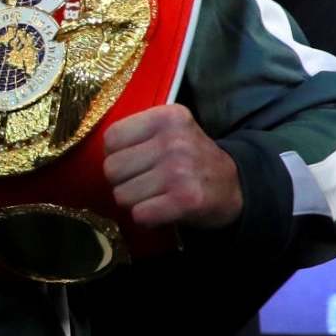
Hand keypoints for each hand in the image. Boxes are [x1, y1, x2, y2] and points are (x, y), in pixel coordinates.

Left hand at [102, 104, 242, 230]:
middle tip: (146, 183)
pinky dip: (147, 219)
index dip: (117, 155)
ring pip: (122, 195)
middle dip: (123, 182)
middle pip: (112, 169)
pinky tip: (163, 210)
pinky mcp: (186, 199)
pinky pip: (140, 215)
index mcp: (167, 116)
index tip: (137, 161)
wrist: (236, 186)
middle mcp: (174, 140)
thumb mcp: (171, 132)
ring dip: (135, 202)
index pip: (112, 138)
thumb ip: (137, 135)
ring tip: (157, 196)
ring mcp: (180, 170)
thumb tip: (100, 156)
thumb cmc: (192, 160)